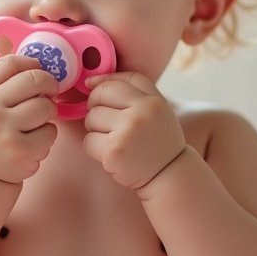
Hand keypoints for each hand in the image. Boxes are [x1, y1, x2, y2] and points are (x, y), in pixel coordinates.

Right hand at [0, 54, 58, 182]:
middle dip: (49, 86)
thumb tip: (38, 61)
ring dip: (49, 114)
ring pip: (46, 106)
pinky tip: (34, 142)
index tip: (38, 72)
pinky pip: (50, 132)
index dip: (32, 64)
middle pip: (35, 80)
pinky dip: (48, 136)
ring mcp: (5, 130)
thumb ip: (5, 81)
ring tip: (36, 123)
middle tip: (49, 95)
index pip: (11, 63)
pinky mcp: (21, 150)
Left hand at [83, 73, 185, 190]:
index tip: (97, 93)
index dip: (103, 84)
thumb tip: (90, 81)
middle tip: (109, 124)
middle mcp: (142, 112)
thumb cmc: (156, 140)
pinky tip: (111, 154)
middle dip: (96, 107)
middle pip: (100, 95)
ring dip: (95, 130)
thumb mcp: (156, 110)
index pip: (118, 80)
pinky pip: (88, 141)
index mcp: (153, 100)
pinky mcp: (114, 151)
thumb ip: (133, 91)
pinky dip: (94, 149)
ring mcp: (128, 131)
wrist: (168, 175)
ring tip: (114, 140)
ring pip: (91, 118)